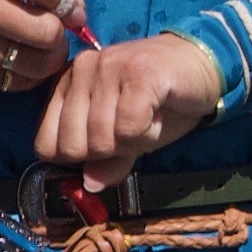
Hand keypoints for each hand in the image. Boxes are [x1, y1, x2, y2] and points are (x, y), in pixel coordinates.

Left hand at [35, 32, 224, 171]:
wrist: (203, 64)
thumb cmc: (162, 100)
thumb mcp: (128, 136)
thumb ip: (106, 160)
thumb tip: (90, 186)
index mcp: (67, 83)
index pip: (47, 144)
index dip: (79, 157)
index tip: (108, 143)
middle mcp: (82, 69)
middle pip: (73, 146)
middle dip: (107, 152)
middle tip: (133, 131)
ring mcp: (108, 67)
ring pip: (102, 139)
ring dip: (133, 142)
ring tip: (149, 118)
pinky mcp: (138, 73)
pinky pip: (129, 129)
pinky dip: (148, 134)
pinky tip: (159, 114)